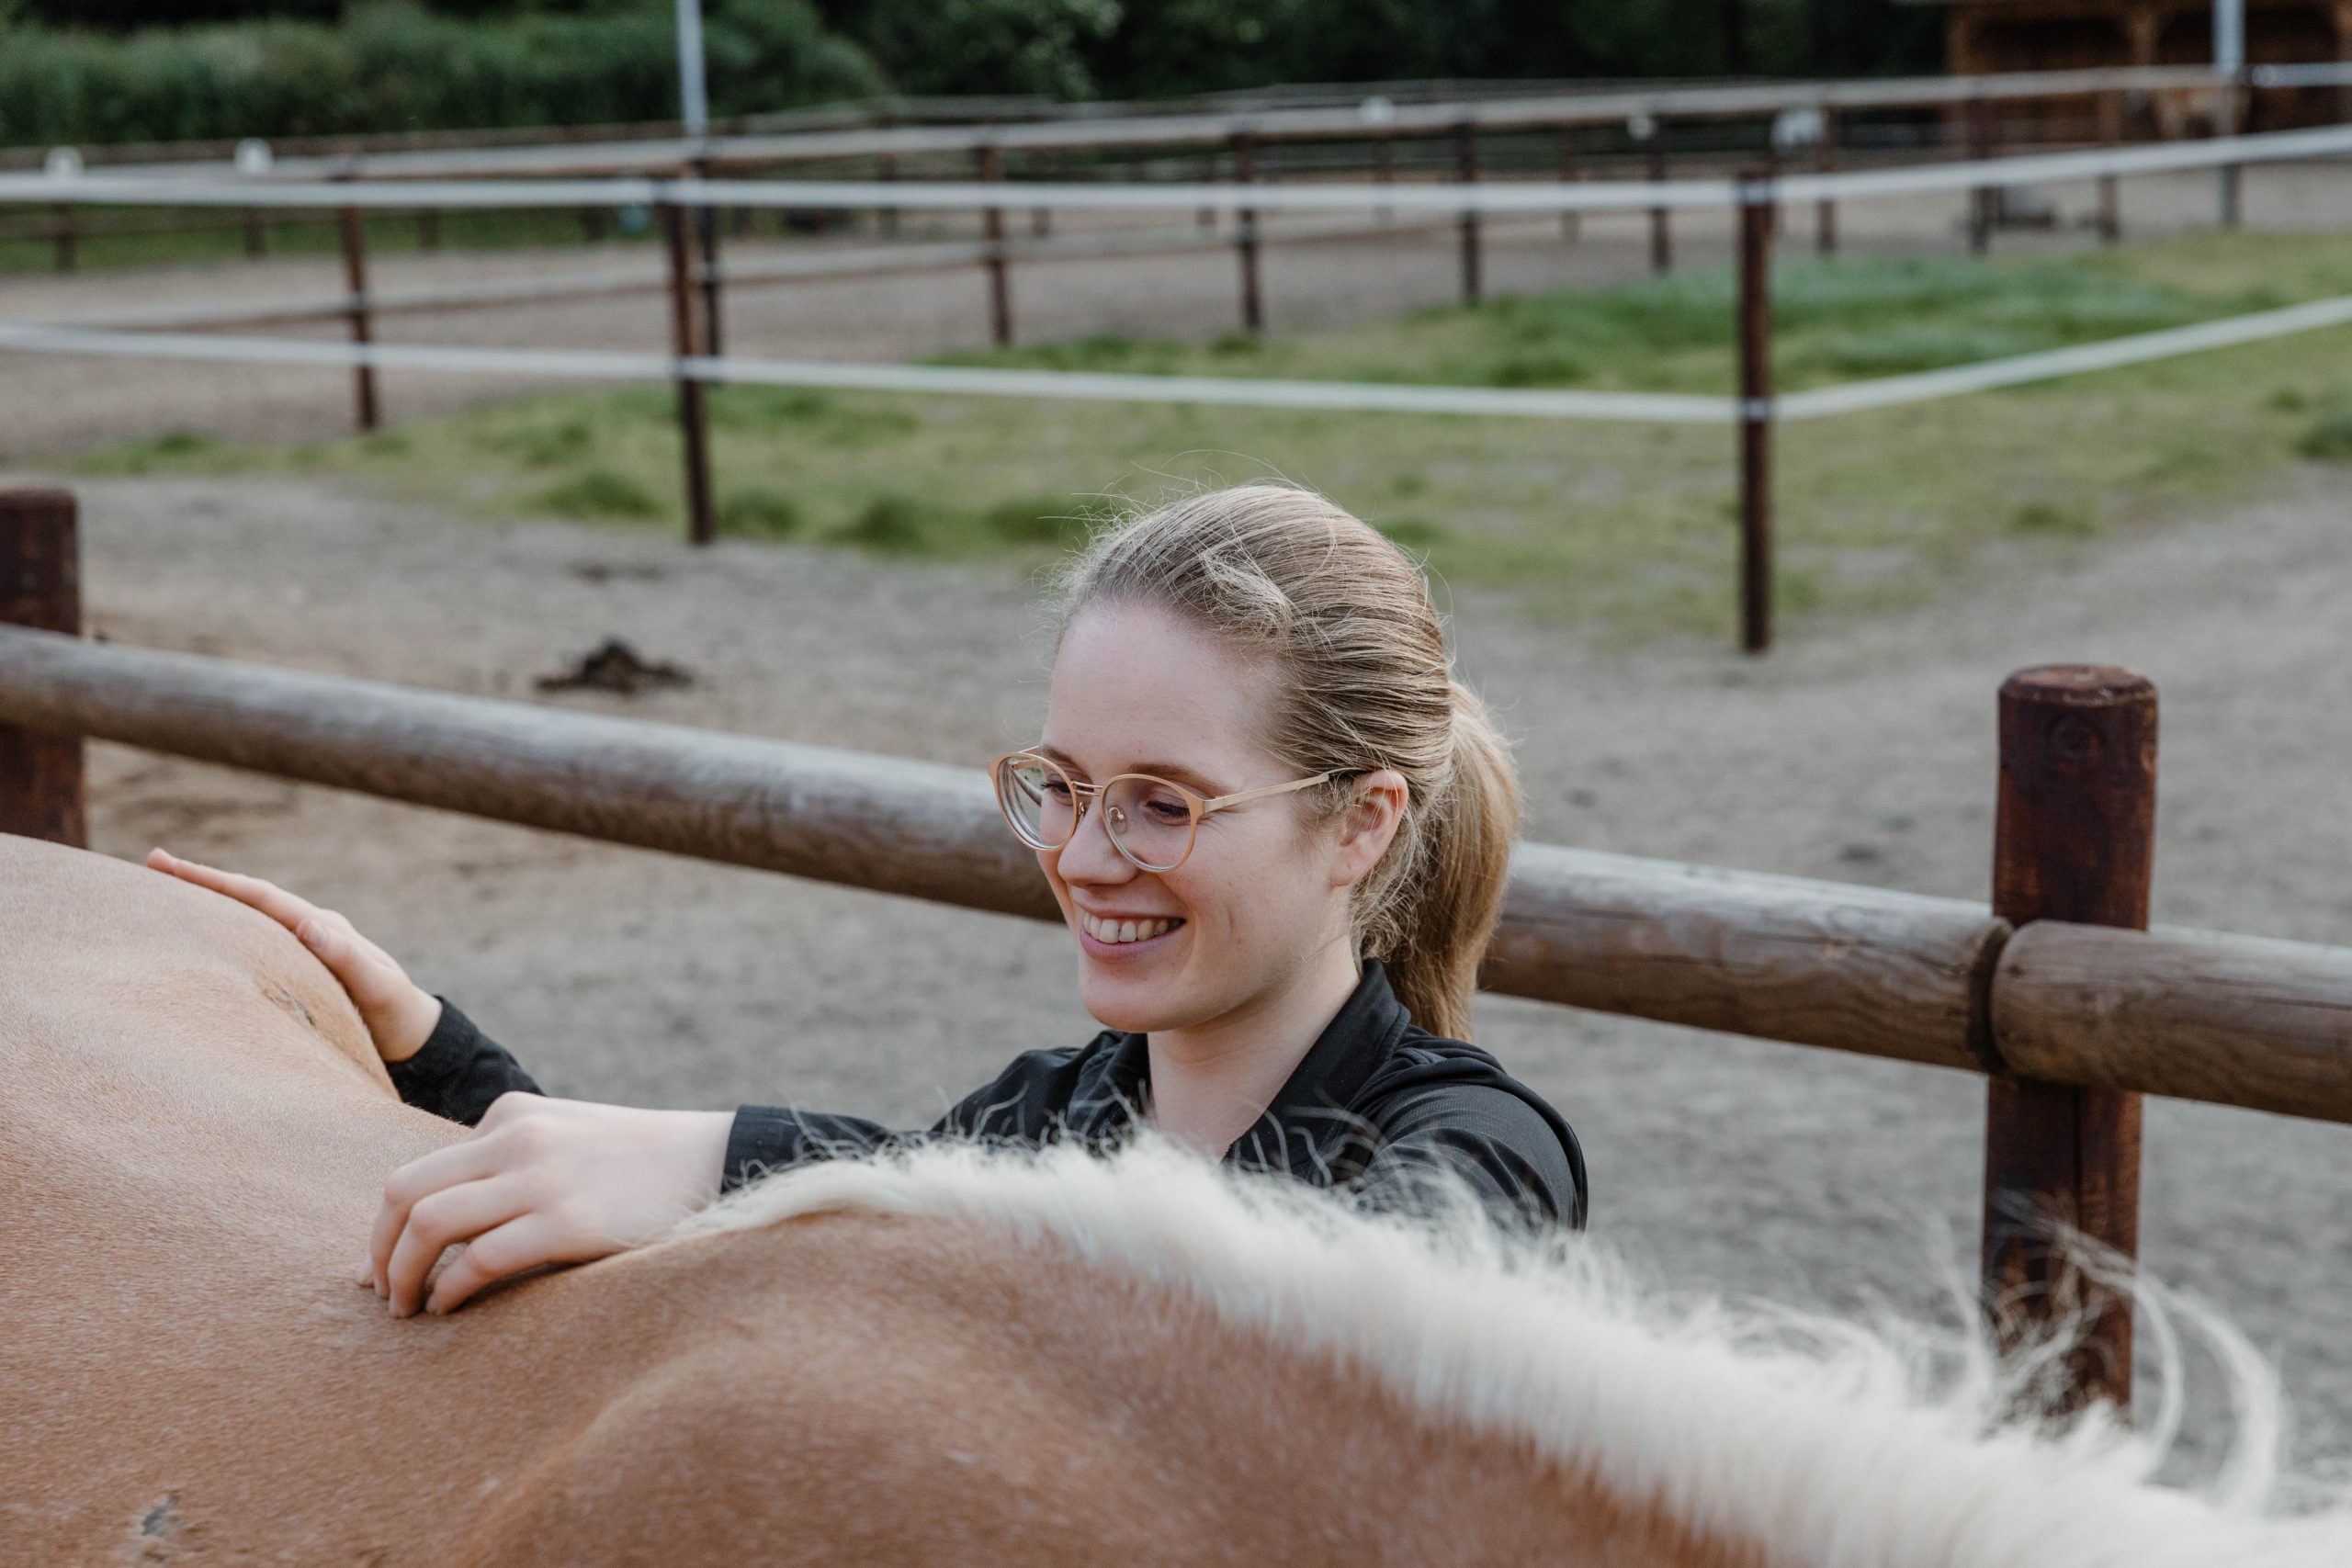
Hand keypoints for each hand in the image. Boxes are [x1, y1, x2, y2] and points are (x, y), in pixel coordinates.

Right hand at [146, 848, 441, 1062]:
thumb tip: (309, 922)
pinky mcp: (301, 963)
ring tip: (163, 890)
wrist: (414, 1031)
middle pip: (248, 897)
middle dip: (202, 881)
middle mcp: (311, 927)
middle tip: (152, 862)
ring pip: (249, 916)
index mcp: (323, 927)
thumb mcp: (376, 988)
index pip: (260, 897)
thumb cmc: (395, 1013)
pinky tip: (203, 931)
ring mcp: (305, 943)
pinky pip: (255, 939)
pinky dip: (227, 929)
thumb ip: (347, 958)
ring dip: (211, 902)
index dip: (215, 881)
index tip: (171, 865)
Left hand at [360, 1093, 734, 1316]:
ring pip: (430, 1224)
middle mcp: (518, 1137)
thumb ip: (508, 1163)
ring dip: (403, 1275)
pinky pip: (480, 1260)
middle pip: (405, 1192)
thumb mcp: (565, 1138)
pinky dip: (450, 1291)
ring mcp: (542, 1178)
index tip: (378, 1269)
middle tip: (382, 1295)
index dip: (384, 1229)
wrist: (717, 1162)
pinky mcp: (569, 1222)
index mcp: (511, 1113)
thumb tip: (439, 1225)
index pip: (416, 1171)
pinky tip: (449, 1309)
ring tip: (408, 1309)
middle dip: (380, 1252)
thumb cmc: (637, 1166)